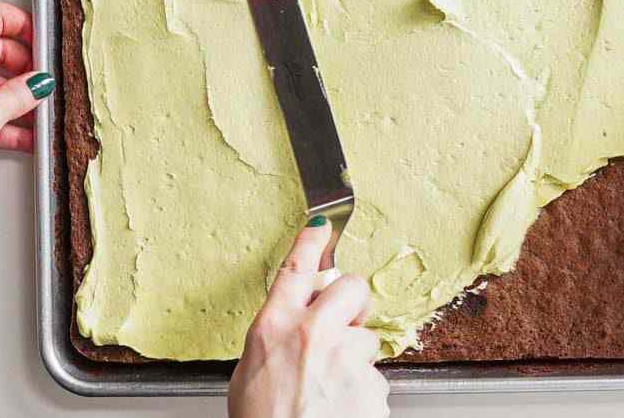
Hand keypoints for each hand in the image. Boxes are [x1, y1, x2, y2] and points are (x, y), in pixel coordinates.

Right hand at [229, 221, 388, 417]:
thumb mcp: (249, 374)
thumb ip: (274, 339)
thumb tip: (290, 325)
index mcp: (274, 327)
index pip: (297, 268)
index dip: (312, 241)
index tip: (323, 224)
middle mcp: (312, 333)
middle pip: (351, 286)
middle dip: (352, 301)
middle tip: (343, 323)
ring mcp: (345, 356)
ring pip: (367, 337)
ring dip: (356, 356)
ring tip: (332, 388)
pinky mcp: (371, 384)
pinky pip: (374, 377)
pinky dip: (363, 391)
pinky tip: (342, 408)